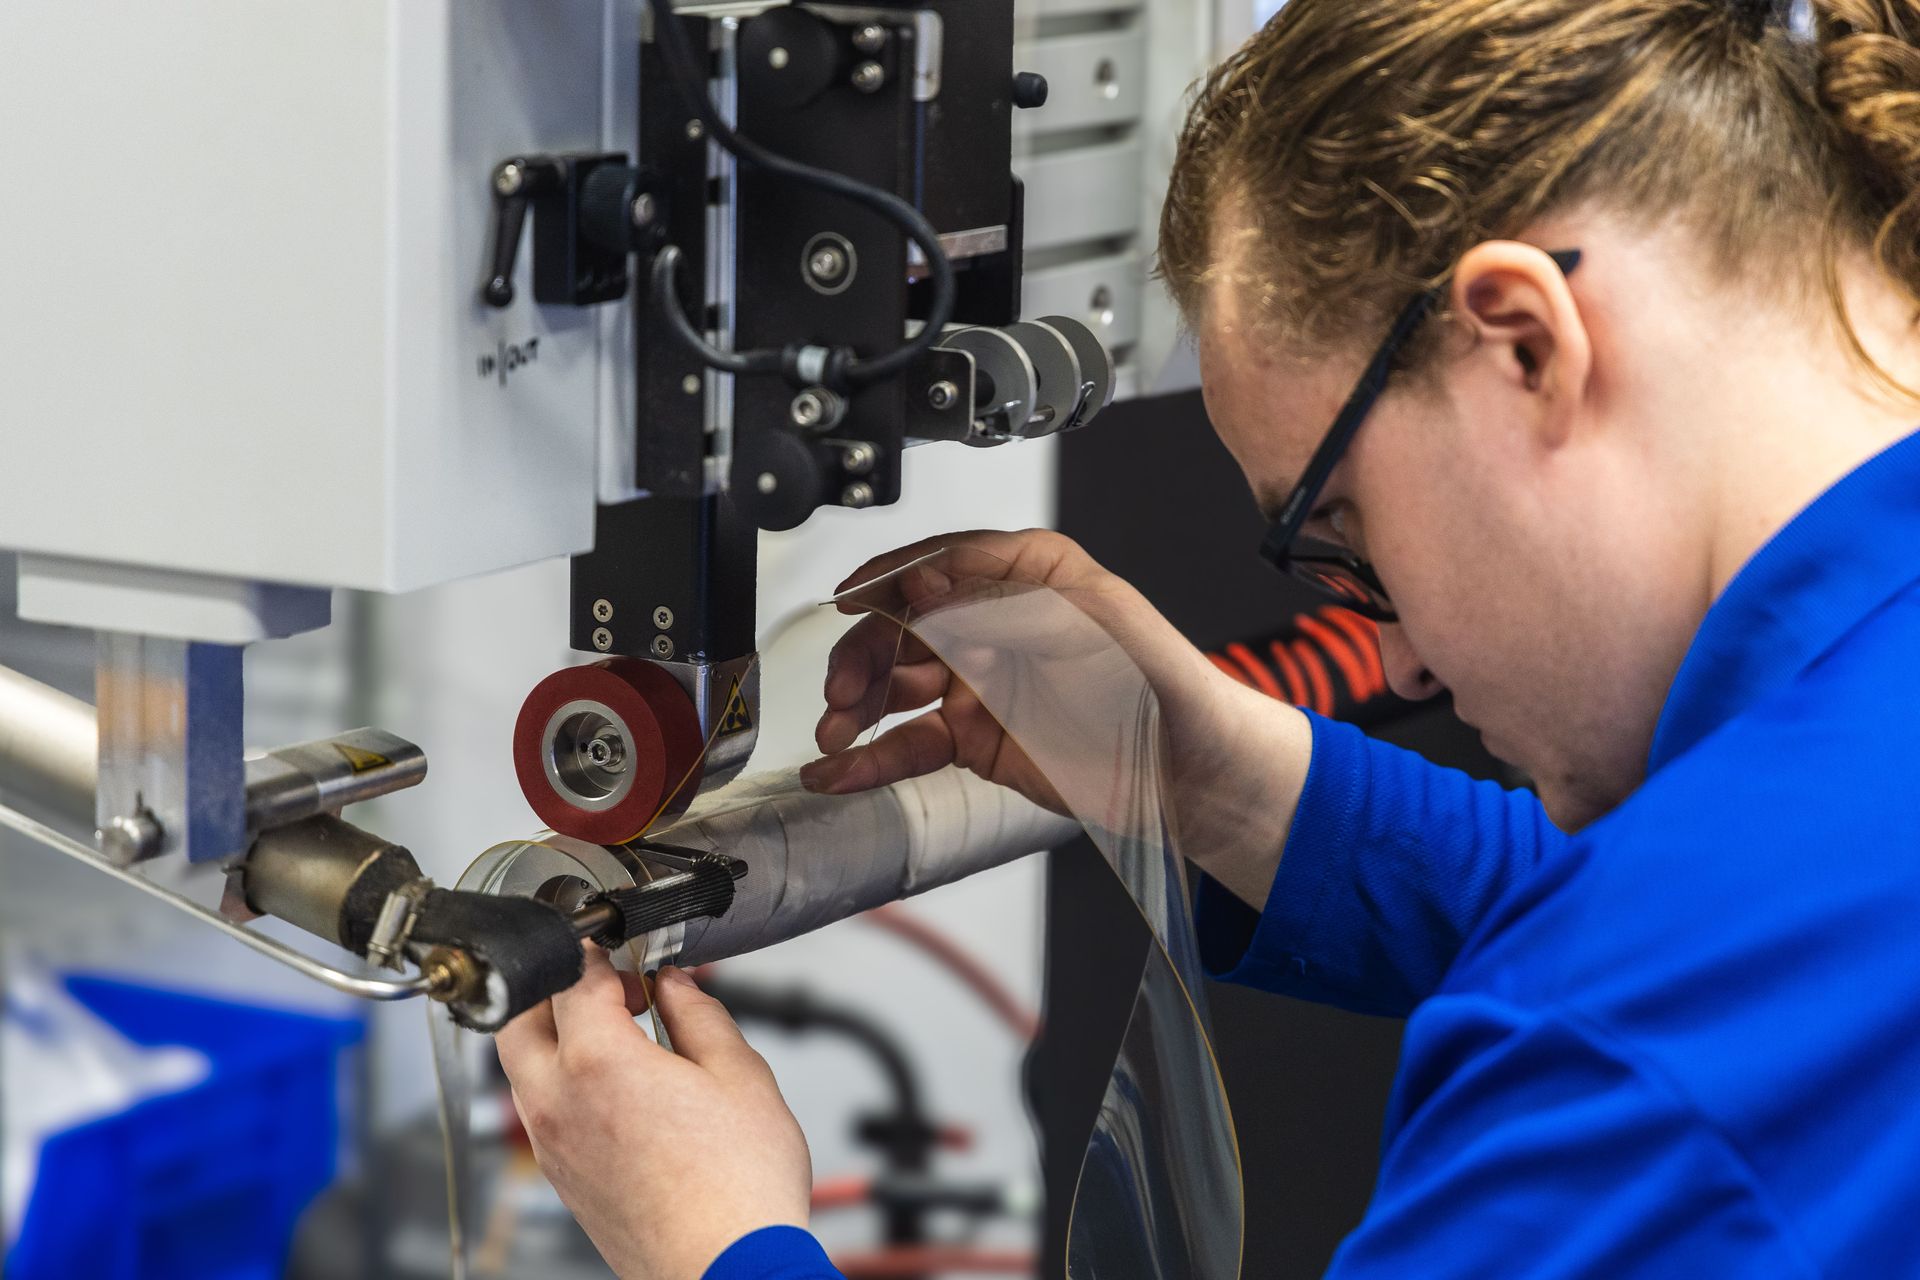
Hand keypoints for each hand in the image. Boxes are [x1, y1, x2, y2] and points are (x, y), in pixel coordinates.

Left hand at [496, 954, 810, 1278]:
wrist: (726, 1271)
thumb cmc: (739, 1189)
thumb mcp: (740, 1076)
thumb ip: (700, 1016)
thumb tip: (677, 986)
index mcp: (598, 1062)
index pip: (573, 975)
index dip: (600, 948)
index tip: (624, 944)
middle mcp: (557, 1101)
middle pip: (521, 1016)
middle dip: (560, 986)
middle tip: (616, 986)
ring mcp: (551, 1144)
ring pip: (522, 1065)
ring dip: (558, 1033)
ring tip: (623, 1034)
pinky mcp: (561, 1177)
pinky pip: (539, 1107)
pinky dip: (564, 1078)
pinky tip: (623, 1085)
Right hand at [801, 529, 1313, 907]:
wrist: (1193, 772)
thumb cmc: (1163, 685)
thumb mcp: (1089, 625)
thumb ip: (1001, 605)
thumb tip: (925, 590)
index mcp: (1027, 573)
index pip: (940, 564)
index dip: (890, 582)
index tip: (851, 602)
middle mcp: (994, 620)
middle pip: (902, 625)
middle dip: (862, 652)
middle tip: (844, 687)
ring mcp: (980, 680)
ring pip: (895, 684)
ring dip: (855, 705)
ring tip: (835, 732)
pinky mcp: (974, 738)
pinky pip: (911, 742)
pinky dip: (872, 758)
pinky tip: (841, 771)